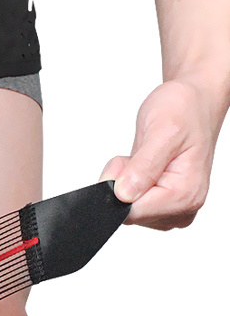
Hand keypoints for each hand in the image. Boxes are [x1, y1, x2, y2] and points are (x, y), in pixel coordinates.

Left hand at [99, 77, 226, 229]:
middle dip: (121, 184)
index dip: (119, 188)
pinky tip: (143, 167)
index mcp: (185, 194)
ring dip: (125, 182)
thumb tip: (124, 194)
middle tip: (136, 157)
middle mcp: (182, 207)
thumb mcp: (162, 132)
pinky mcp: (163, 204)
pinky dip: (128, 184)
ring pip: (126, 208)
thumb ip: (143, 167)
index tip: (127, 162)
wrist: (195, 102)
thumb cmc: (185, 110)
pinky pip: (131, 204)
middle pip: (129, 213)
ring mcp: (173, 208)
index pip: (133, 212)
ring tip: (143, 158)